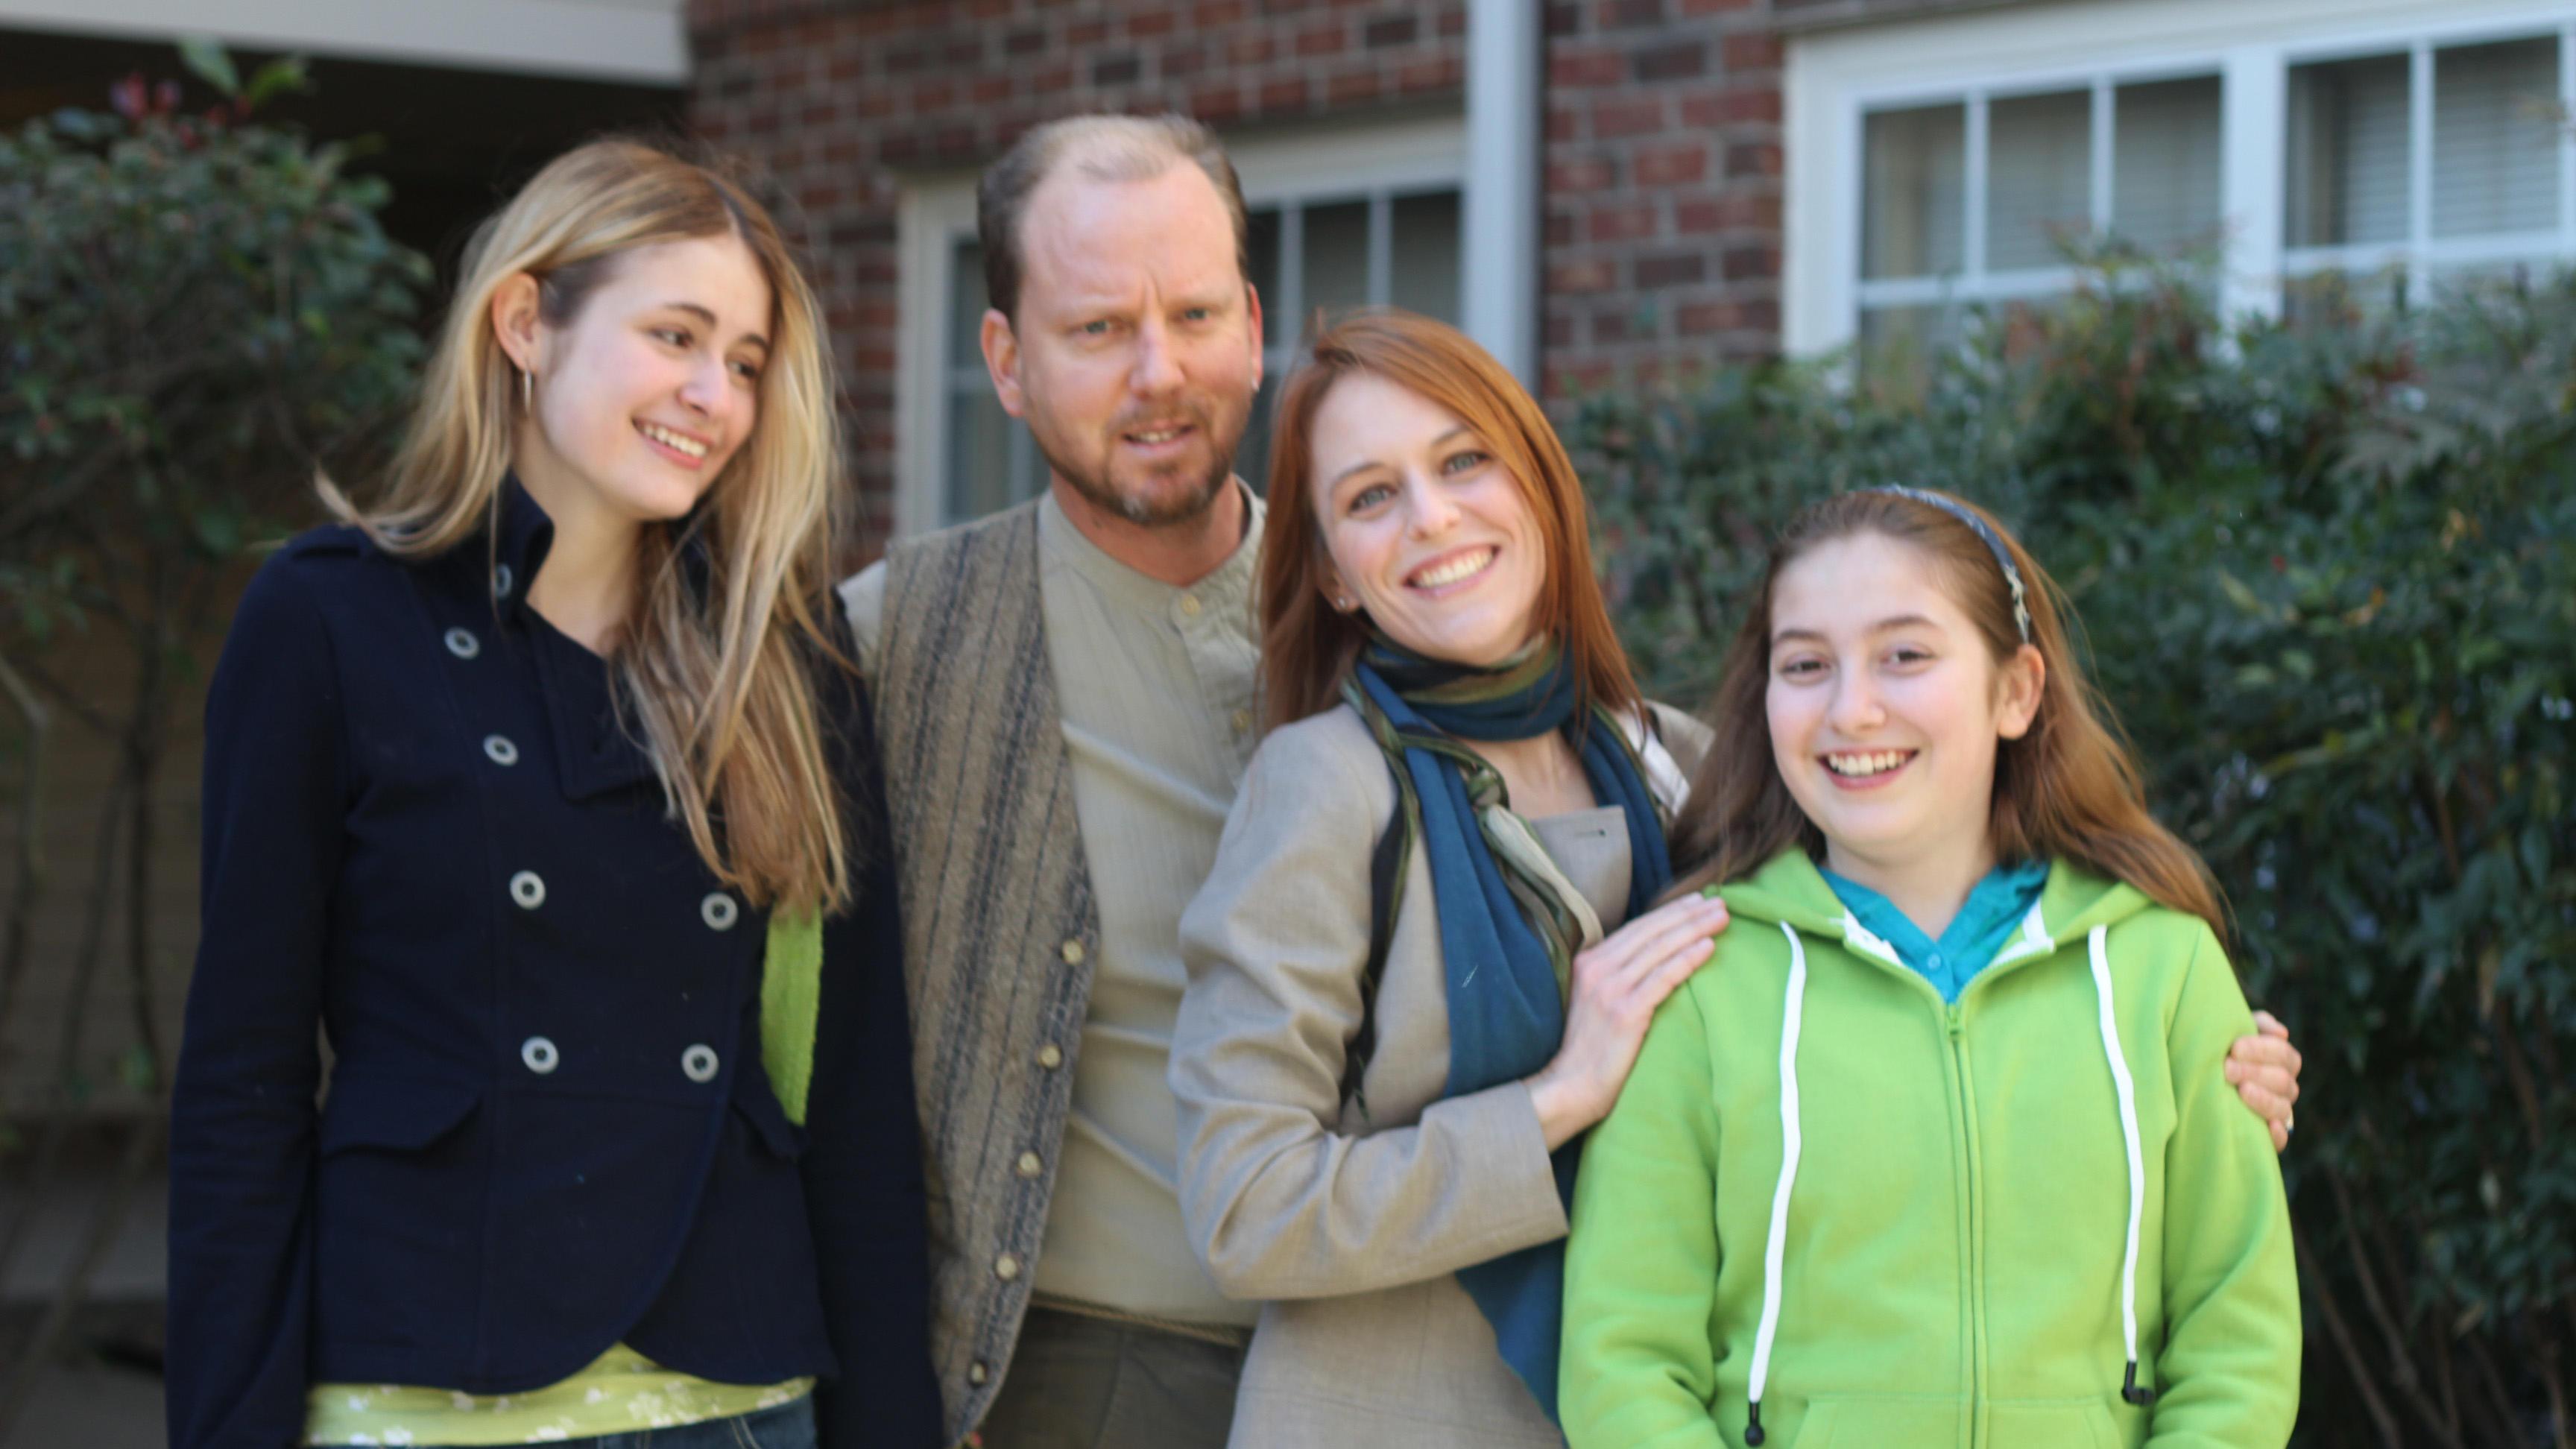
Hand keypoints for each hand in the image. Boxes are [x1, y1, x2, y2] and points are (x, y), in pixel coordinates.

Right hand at [1527, 891, 1730, 1148]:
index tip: (1696, 901)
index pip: (1637, 928)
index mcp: (1589, 962)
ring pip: (1660, 948)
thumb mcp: (1595, 1001)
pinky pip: (1664, 977)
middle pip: (1651, 931)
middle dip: (1688, 914)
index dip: (1669, 912)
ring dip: (1695, 929)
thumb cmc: (1588, 1049)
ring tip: (1721, 918)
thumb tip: (1653, 959)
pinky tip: (1708, 947)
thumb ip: (1616, 977)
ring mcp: (1610, 989)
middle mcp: (1597, 969)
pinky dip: (1688, 959)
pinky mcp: (1625, 1011)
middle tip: (1718, 902)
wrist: (1570, 1086)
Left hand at [2225, 1009, 2301, 1152]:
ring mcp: (2278, 1113)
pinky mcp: (2266, 1136)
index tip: (2235, 1047)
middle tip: (2227, 1068)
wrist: (2194, 1073)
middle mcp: (2284, 1088)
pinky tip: (2268, 1126)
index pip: (2285, 1056)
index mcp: (2282, 1062)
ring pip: (2283, 1108)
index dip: (2263, 1050)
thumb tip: (2282, 1033)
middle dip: (2255, 1072)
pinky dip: (2277, 1134)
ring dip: (2264, 1099)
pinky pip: (2281, 1140)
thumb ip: (2258, 1024)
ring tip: (2241, 1091)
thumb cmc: (2220, 1048)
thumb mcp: (2235, 1031)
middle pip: (2283, 1081)